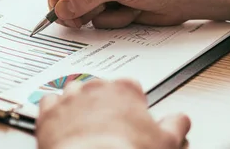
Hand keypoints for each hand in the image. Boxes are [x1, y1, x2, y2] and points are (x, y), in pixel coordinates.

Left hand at [36, 78, 190, 148]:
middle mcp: (95, 88)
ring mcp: (70, 98)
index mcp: (124, 89)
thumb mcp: (166, 142)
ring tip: (85, 125)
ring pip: (74, 93)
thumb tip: (180, 120)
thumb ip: (175, 125)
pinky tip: (61, 123)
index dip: (132, 105)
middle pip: (100, 89)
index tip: (132, 118)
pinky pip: (49, 103)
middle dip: (103, 104)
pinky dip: (54, 111)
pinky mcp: (49, 113)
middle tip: (109, 126)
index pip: (131, 88)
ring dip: (78, 105)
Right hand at [40, 0, 194, 28]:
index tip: (63, 1)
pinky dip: (109, 21)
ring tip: (116, 10)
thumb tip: (62, 7)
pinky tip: (128, 13)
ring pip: (73, 7)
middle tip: (78, 20)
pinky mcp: (104, 6)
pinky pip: (90, 19)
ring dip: (93, 15)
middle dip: (70, 5)